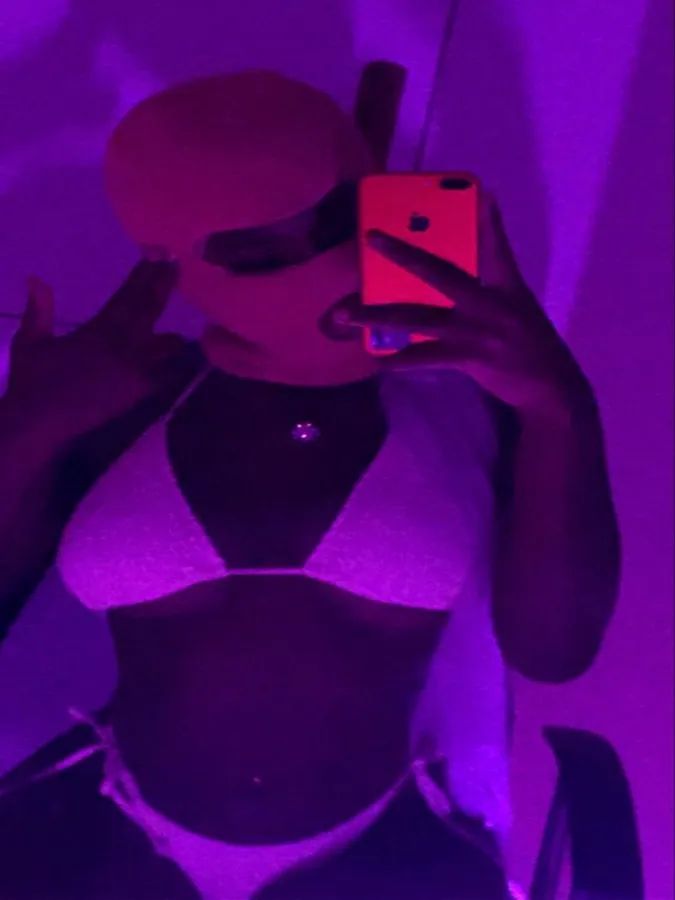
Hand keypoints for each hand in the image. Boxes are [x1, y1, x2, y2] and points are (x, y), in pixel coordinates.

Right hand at [4, 260, 189, 442]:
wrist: (40, 424)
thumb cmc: (32, 380)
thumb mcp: (30, 341)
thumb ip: (38, 310)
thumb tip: (35, 279)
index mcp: (99, 330)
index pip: (128, 295)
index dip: (143, 274)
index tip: (156, 256)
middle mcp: (124, 347)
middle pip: (151, 310)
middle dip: (163, 285)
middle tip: (175, 265)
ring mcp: (136, 372)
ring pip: (167, 345)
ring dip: (171, 333)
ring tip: (179, 323)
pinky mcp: (139, 395)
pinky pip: (165, 375)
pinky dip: (171, 365)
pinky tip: (179, 360)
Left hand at [346, 196, 590, 413]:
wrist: (550, 387)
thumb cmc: (530, 344)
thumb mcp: (518, 306)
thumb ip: (493, 285)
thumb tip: (465, 271)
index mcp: (506, 287)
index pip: (497, 248)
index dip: (490, 221)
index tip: (483, 192)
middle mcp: (488, 304)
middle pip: (439, 272)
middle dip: (402, 254)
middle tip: (372, 238)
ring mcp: (476, 331)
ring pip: (418, 319)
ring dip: (378, 316)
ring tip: (346, 314)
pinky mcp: (469, 358)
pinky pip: (427, 358)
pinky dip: (401, 361)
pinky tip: (378, 361)